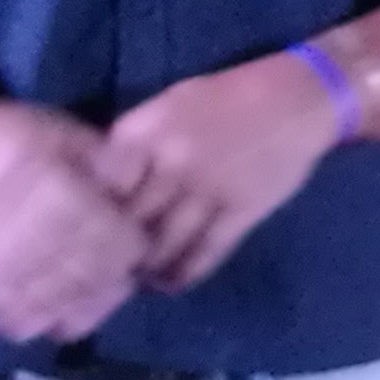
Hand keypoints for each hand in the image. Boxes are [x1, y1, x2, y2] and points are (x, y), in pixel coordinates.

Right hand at [0, 98, 153, 344]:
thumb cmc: (2, 135)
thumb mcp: (58, 129)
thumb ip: (102, 155)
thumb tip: (140, 177)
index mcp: (54, 190)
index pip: (114, 239)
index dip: (132, 247)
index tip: (136, 244)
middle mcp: (27, 230)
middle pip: (90, 274)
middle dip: (113, 277)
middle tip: (119, 273)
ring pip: (56, 302)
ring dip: (81, 303)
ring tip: (89, 292)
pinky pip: (13, 317)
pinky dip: (39, 321)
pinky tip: (52, 310)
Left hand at [100, 53, 344, 292]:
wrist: (297, 98)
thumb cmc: (226, 98)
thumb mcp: (168, 106)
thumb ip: (135, 142)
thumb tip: (102, 183)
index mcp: (144, 132)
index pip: (100, 186)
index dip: (88, 213)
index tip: (82, 230)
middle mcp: (170, 162)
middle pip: (128, 220)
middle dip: (114, 247)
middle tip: (107, 265)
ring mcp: (207, 189)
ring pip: (164, 243)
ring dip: (148, 267)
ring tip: (139, 278)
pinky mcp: (241, 211)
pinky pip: (205, 252)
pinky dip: (185, 273)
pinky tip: (172, 282)